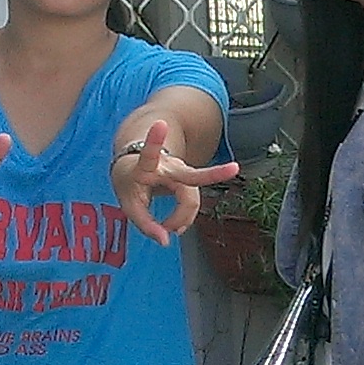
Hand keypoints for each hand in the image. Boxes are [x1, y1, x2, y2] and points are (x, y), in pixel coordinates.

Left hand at [111, 117, 236, 246]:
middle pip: (192, 177)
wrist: (134, 168)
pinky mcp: (189, 182)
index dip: (155, 140)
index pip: (150, 154)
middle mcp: (169, 167)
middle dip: (215, 173)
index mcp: (146, 166)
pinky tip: (177, 226)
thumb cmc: (130, 183)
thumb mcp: (128, 204)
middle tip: (235, 168)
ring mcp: (182, 173)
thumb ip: (145, 224)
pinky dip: (185, 217)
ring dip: (183, 218)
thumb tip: (166, 241)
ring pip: (191, 199)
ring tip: (169, 229)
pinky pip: (192, 203)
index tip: (161, 123)